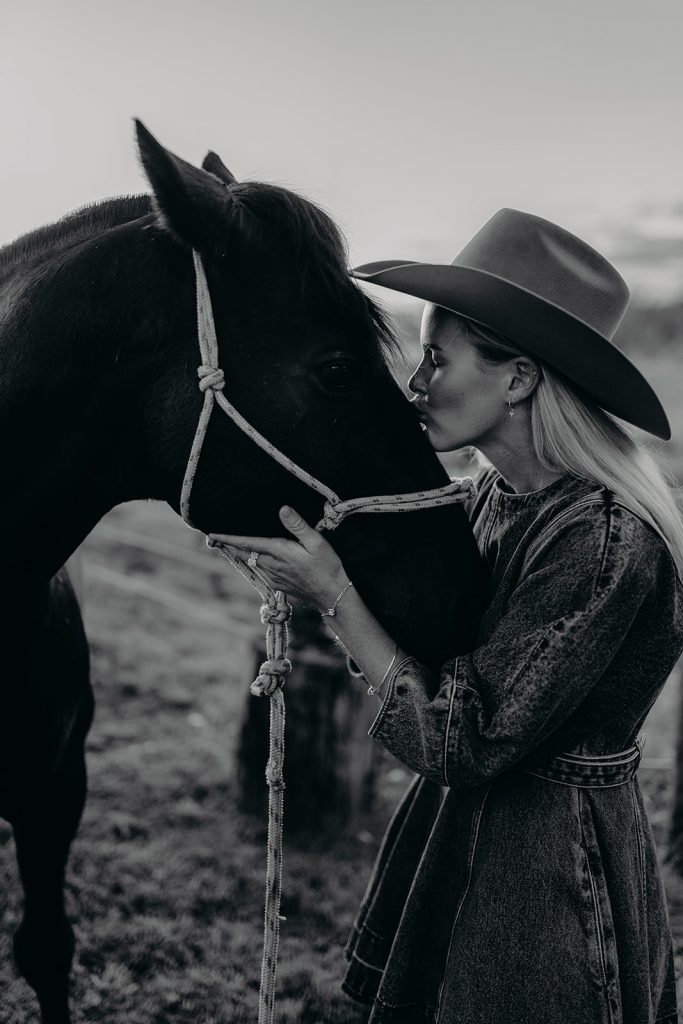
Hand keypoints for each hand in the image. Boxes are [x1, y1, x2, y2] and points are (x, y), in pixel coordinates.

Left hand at [208, 506, 348, 607]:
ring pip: (252, 563)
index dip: (229, 538)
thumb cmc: (327, 567)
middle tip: (216, 538)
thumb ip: (298, 526)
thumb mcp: (317, 542)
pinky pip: (261, 571)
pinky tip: (257, 560)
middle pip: (245, 554)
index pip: (248, 543)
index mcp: (279, 553)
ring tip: (233, 546)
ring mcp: (274, 578)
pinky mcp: (279, 585)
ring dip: (242, 554)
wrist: (332, 596)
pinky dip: (254, 563)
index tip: (213, 535)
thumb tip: (282, 509)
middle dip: (231, 546)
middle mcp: (272, 566)